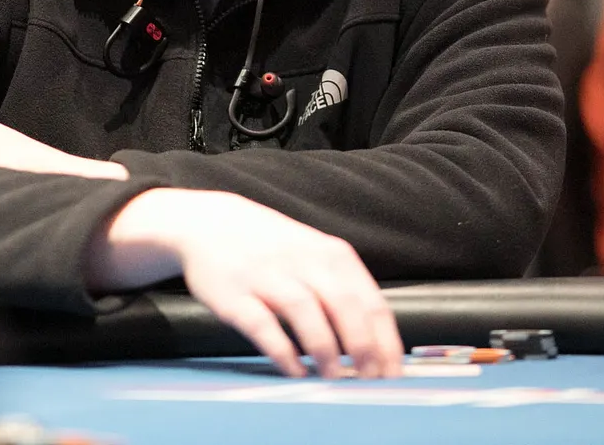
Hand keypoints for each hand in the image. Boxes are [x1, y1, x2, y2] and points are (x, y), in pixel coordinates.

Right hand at [87, 188, 402, 380]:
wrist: (210, 223)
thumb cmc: (273, 248)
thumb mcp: (316, 255)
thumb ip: (344, 290)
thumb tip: (377, 344)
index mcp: (332, 255)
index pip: (371, 302)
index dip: (386, 342)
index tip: (393, 374)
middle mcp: (303, 261)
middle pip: (344, 306)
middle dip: (362, 349)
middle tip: (369, 381)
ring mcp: (267, 275)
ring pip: (305, 311)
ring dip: (324, 349)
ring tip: (333, 379)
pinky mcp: (235, 293)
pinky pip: (262, 324)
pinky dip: (281, 350)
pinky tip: (294, 370)